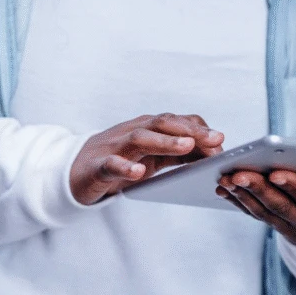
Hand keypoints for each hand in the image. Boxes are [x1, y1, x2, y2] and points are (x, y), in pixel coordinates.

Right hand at [70, 114, 224, 204]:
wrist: (74, 170)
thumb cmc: (118, 160)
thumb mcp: (152, 156)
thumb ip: (179, 153)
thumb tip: (213, 153)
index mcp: (147, 129)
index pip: (175, 121)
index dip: (199, 129)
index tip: (221, 140)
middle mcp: (132, 132)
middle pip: (162, 123)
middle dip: (190, 130)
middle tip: (215, 140)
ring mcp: (114, 147)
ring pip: (140, 138)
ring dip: (165, 141)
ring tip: (186, 147)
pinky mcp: (97, 167)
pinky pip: (111, 164)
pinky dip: (124, 167)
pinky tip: (138, 173)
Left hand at [215, 145, 295, 252]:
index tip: (276, 173)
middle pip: (284, 208)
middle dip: (260, 190)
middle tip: (239, 173)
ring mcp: (295, 231)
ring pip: (266, 213)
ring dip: (244, 196)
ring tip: (226, 177)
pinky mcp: (280, 229)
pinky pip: (257, 216)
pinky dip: (239, 203)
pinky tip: (223, 188)